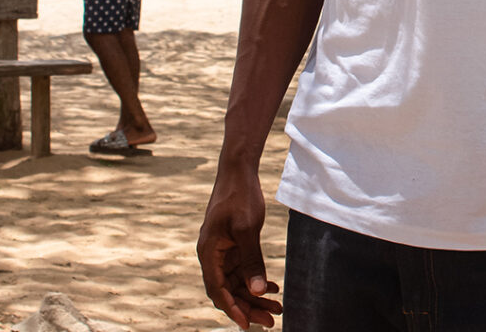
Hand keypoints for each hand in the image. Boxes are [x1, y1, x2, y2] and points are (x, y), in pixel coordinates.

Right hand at [197, 165, 281, 328]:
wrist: (239, 169)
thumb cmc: (240, 195)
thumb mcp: (247, 229)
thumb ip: (251, 261)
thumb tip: (257, 291)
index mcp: (208, 252)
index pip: (218, 289)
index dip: (232, 309)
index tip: (248, 325)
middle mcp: (212, 254)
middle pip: (229, 289)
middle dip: (249, 306)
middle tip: (272, 320)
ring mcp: (222, 250)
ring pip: (237, 281)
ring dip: (255, 295)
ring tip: (277, 307)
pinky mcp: (232, 244)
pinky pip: (242, 269)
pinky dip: (256, 279)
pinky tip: (273, 287)